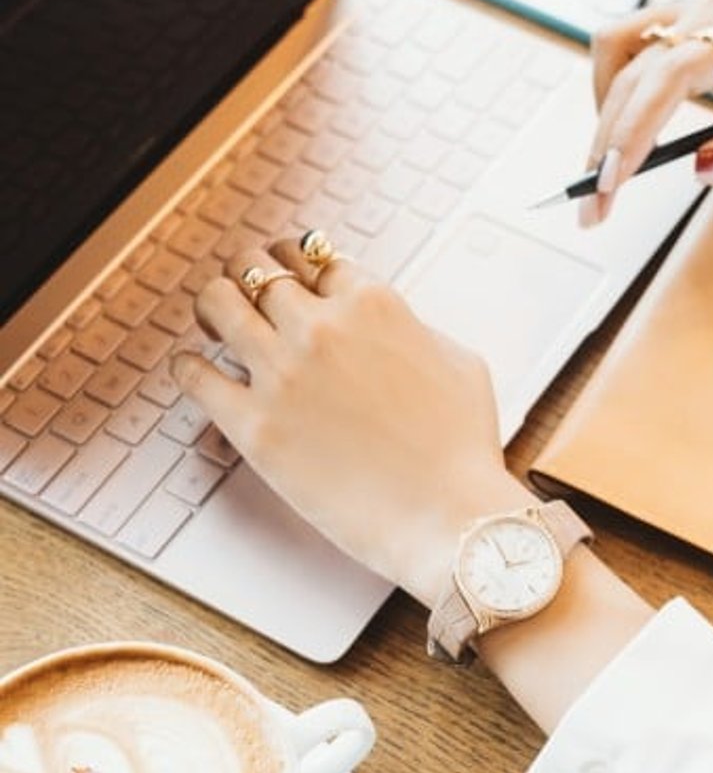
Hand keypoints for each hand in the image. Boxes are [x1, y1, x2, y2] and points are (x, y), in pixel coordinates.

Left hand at [170, 241, 527, 606]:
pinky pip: (194, 375)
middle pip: (258, 268)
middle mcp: (322, 327)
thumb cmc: (463, 450)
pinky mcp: (254, 426)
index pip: (312, 256)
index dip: (297, 266)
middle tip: (245, 295)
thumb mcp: (459, 362)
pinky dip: (188, 367)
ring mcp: (283, 374)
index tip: (289, 280)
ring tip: (214, 323)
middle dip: (250, 277)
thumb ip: (415, 328)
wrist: (449, 517)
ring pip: (218, 303)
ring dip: (213, 307)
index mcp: (373, 304)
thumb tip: (391, 325)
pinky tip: (195, 370)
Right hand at [581, 0, 712, 224]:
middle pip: (637, 71)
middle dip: (607, 142)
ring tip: (609, 169)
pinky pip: (623, 44)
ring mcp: (696, 9)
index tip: (612, 178)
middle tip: (596, 205)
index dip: (637, 125)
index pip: (677, 72)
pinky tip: (623, 130)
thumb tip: (703, 167)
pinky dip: (610, 89)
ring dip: (602, 114)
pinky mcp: (680, 19)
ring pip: (618, 51)